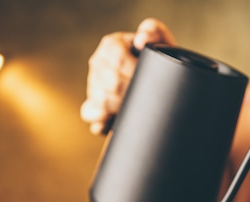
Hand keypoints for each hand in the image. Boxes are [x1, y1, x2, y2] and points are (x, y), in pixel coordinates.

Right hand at [80, 18, 175, 134]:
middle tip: (146, 98)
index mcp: (111, 44)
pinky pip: (89, 114)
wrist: (161, 82)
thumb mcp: (160, 42)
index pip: (117, 59)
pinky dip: (99, 120)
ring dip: (120, 107)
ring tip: (134, 107)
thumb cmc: (160, 60)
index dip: (134, 71)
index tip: (148, 80)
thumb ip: (153, 31)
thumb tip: (142, 39)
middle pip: (111, 83)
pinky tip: (111, 121)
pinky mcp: (92, 106)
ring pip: (102, 100)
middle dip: (130, 93)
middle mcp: (98, 63)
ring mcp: (93, 85)